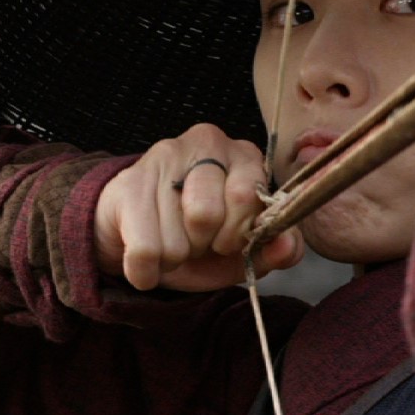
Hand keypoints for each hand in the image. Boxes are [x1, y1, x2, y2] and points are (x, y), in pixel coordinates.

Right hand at [93, 123, 303, 291]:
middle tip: (199, 241)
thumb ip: (276, 249)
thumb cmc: (202, 238)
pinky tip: (148, 259)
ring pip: (175, 239)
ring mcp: (164, 156)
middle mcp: (207, 142)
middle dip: (204, 244)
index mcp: (245, 156)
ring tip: (172, 241)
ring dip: (175, 258)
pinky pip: (145, 250)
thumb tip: (287, 244)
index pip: (247, 197)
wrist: (141, 238)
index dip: (238, 233)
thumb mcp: (244, 250)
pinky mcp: (127, 183)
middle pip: (206, 214)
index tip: (228, 240)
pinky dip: (147, 271)